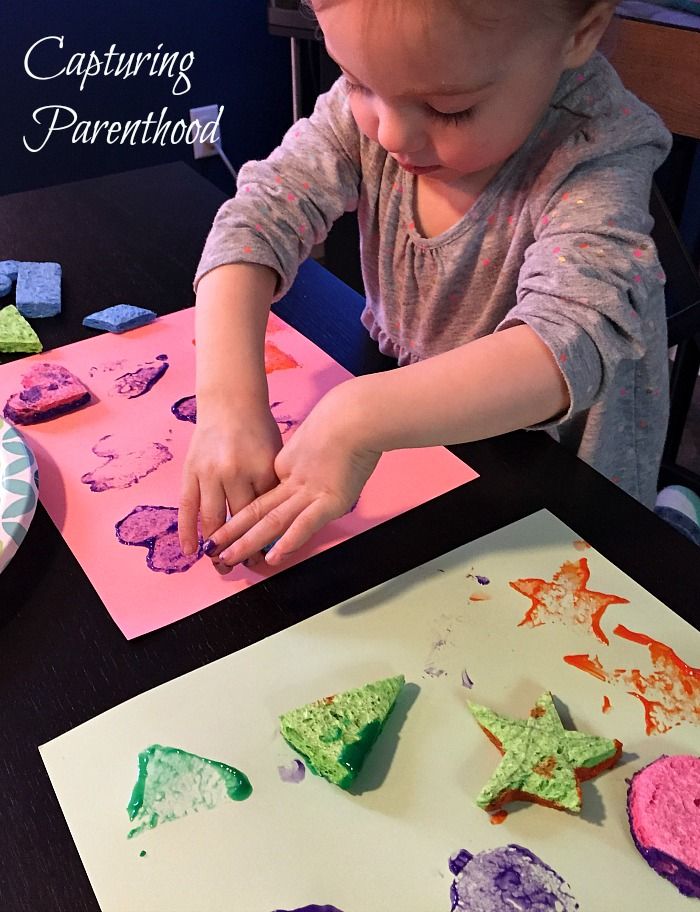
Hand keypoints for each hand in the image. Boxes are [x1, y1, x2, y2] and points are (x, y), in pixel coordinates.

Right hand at [178, 402, 282, 566]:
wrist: (230, 402)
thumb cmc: (258, 430)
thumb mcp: (275, 457)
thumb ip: (273, 488)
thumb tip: (277, 524)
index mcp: (261, 470)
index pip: (265, 514)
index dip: (267, 539)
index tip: (269, 558)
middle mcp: (234, 473)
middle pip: (239, 521)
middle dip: (243, 548)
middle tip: (247, 567)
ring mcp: (209, 473)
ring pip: (212, 519)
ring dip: (216, 547)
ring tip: (221, 565)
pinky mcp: (190, 471)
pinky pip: (187, 507)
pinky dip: (187, 530)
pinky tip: (190, 551)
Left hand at [204, 382, 380, 567]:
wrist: (355, 415)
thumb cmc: (341, 421)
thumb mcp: (311, 442)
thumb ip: (301, 462)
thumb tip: (300, 474)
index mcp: (286, 469)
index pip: (261, 499)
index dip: (241, 518)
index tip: (225, 533)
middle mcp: (291, 482)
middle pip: (256, 511)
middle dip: (233, 534)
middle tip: (212, 550)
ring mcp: (308, 491)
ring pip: (272, 520)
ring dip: (249, 542)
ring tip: (228, 558)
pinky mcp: (329, 500)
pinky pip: (304, 523)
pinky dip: (288, 541)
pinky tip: (273, 557)